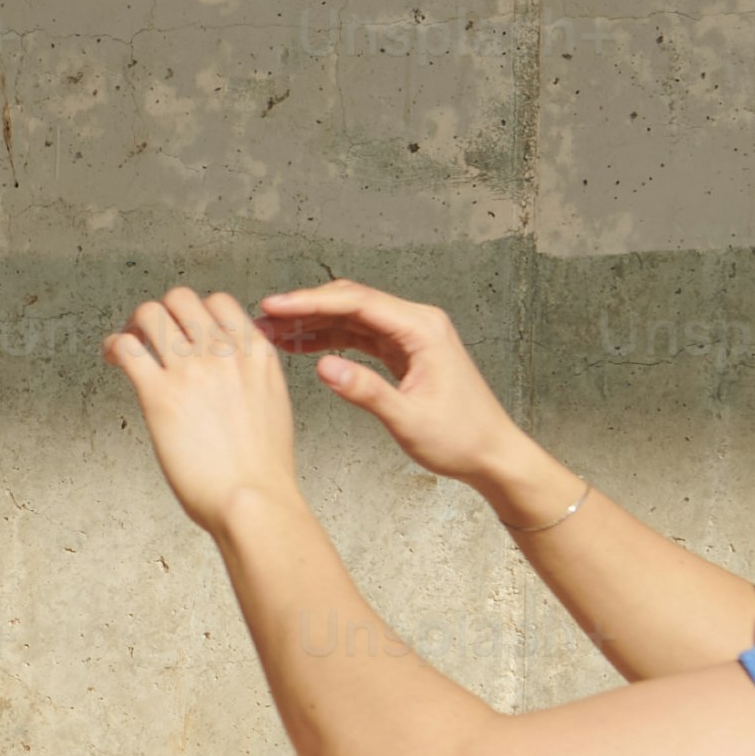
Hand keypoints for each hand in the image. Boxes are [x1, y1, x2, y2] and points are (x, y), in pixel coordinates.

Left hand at [105, 285, 307, 533]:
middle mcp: (223, 353)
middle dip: (160, 313)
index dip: (193, 312)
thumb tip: (230, 376)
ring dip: (132, 326)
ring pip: (149, 313)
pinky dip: (112, 347)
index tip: (181, 330)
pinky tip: (111, 360)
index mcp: (256, 354)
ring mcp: (191, 370)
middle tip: (148, 336)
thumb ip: (250, 379)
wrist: (253, 499)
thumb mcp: (271, 406)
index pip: (219, 302)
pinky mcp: (159, 395)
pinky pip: (126, 348)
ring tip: (126, 346)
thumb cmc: (262, 470)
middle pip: (180, 299)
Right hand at [258, 280, 538, 490]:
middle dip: (304, 308)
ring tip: (272, 333)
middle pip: (351, 301)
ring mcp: (410, 336)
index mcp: (422, 329)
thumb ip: (366, 391)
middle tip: (262, 318)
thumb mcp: (408, 419)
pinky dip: (329, 338)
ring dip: (313, 322)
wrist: (491, 454)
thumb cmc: (461, 438)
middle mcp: (417, 323)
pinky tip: (301, 345)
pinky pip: (359, 335)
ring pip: (351, 317)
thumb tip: (324, 366)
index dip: (310, 302)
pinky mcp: (404, 351)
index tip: (274, 305)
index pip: (357, 302)